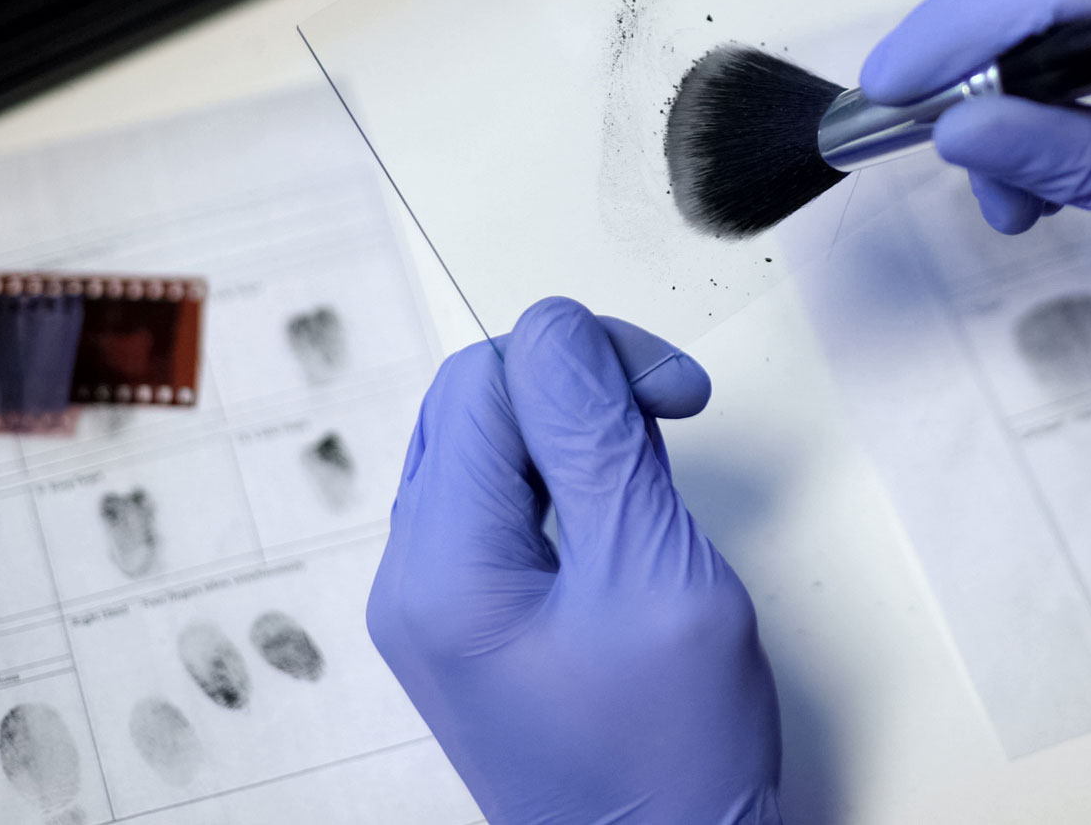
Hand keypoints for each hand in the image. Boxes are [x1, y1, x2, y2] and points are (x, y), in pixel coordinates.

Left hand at [368, 298, 780, 824]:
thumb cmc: (670, 762)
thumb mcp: (653, 574)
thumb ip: (597, 438)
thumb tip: (560, 329)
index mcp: (442, 570)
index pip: (488, 379)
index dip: (588, 356)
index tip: (674, 395)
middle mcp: (415, 581)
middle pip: (473, 402)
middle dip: (577, 385)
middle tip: (668, 415)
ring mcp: (436, 604)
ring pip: (487, 446)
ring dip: (573, 430)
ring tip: (651, 473)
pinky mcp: (471, 622)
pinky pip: (501, 504)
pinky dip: (564, 480)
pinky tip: (622, 509)